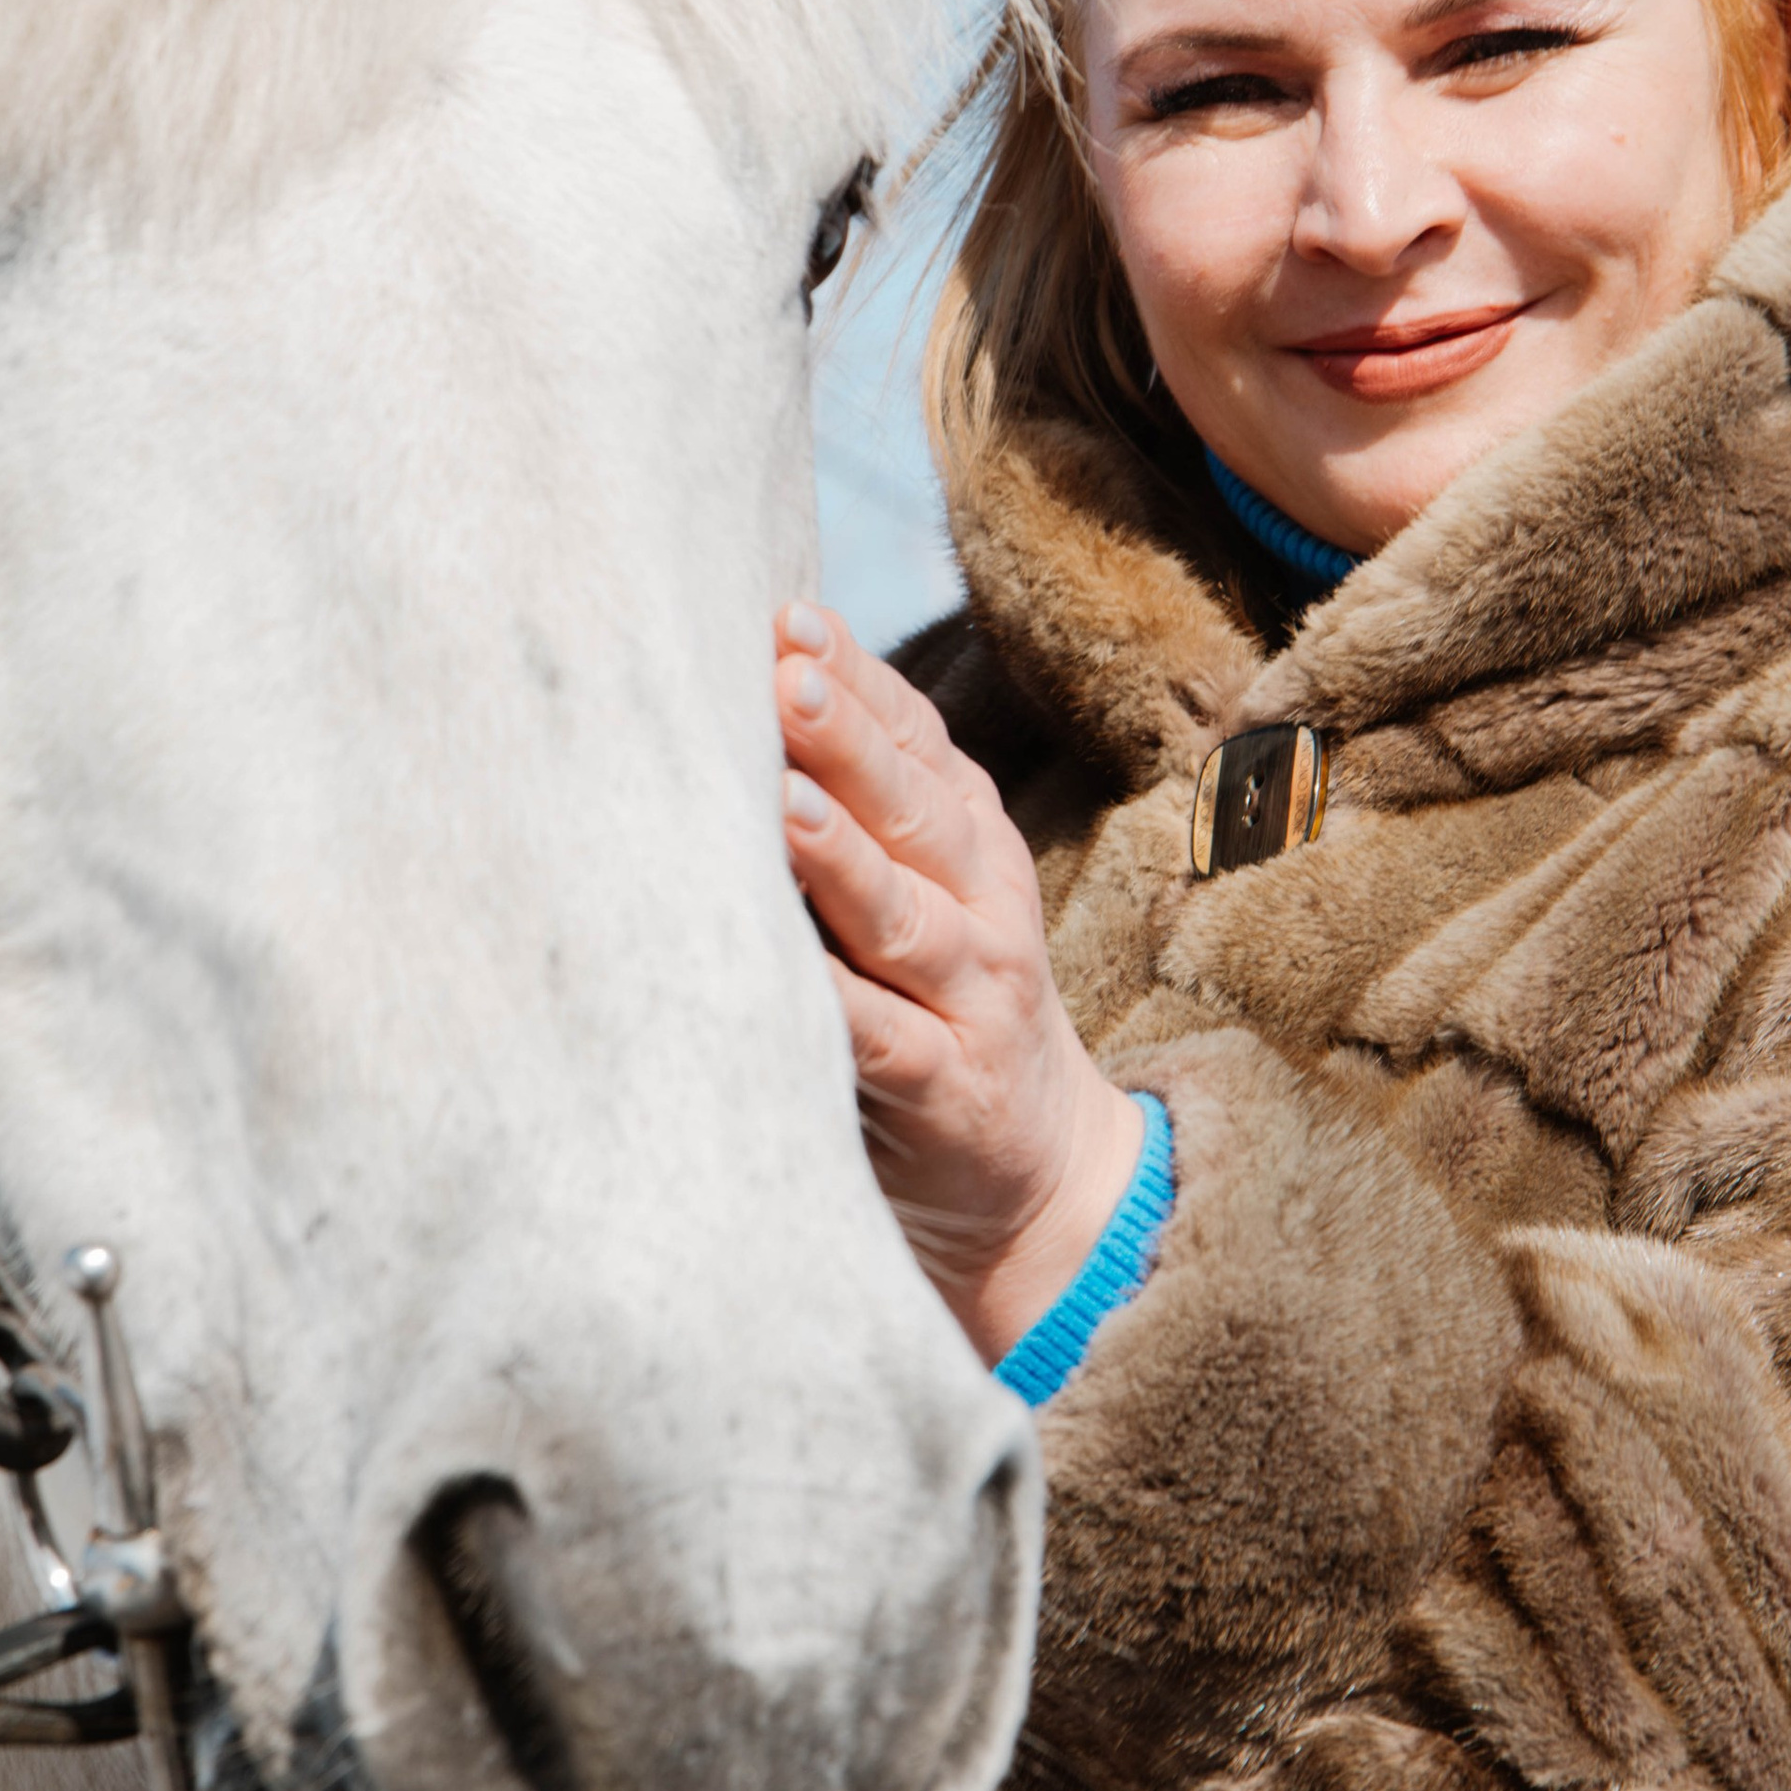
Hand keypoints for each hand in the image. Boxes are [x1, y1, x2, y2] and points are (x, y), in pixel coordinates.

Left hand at [775, 602, 1144, 1364]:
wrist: (1036, 1174)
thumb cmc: (937, 1004)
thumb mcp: (923, 890)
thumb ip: (860, 806)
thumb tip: (754, 687)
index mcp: (969, 842)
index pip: (918, 740)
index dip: (856, 679)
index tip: (786, 615)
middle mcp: (982, 909)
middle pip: (912, 811)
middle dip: (846, 738)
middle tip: (781, 672)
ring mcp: (969, 1002)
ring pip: (901, 919)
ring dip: (843, 859)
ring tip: (783, 803)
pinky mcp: (941, 1092)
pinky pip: (881, 1042)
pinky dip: (832, 1006)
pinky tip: (778, 972)